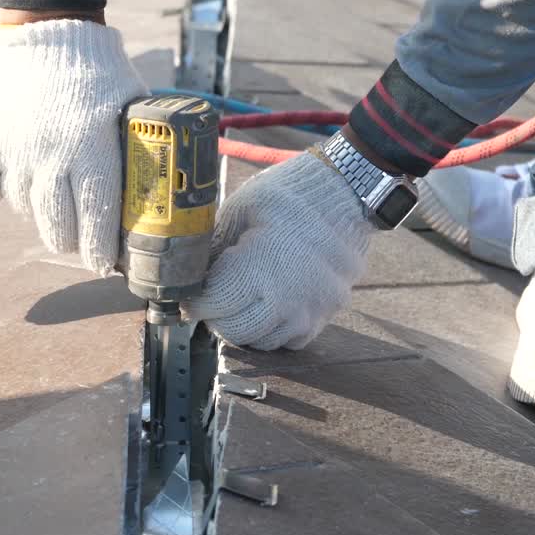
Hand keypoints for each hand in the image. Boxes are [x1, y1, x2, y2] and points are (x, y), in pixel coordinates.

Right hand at [0, 20, 148, 274]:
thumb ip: (137, 149)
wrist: (45, 28)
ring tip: (49, 197)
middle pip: (57, 224)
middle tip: (77, 242)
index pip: (97, 216)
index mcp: (92, 148)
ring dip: (38, 210)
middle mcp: (51, 156)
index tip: (104, 263)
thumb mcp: (129, 106)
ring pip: (24, 207)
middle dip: (70, 241)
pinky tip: (16, 174)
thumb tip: (159, 192)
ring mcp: (13, 152)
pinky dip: (2, 189)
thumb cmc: (96, 67)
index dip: (100, 248)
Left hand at [183, 152, 373, 349]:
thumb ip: (214, 251)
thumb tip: (191, 276)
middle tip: (215, 301)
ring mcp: (309, 310)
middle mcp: (284, 299)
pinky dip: (276, 330)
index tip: (192, 298)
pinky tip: (270, 307)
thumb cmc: (286, 196)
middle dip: (218, 318)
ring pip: (262, 342)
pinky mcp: (327, 313)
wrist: (343, 193)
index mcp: (258, 269)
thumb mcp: (237, 213)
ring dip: (247, 327)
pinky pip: (292, 340)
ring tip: (242, 303)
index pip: (213, 307)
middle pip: (234, 332)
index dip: (196, 303)